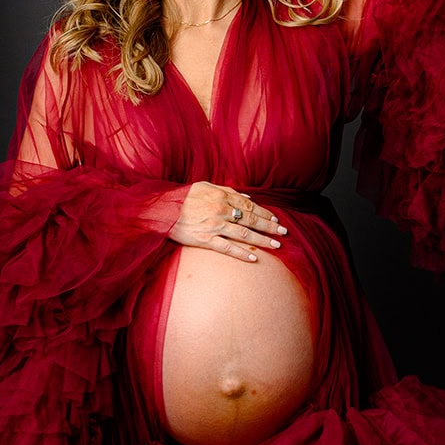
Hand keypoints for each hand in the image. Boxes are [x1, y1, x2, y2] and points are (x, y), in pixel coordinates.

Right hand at [168, 182, 285, 260]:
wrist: (160, 209)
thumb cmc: (182, 197)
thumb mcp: (205, 186)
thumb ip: (227, 190)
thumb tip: (247, 197)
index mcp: (222, 196)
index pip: (250, 205)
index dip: (265, 213)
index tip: (276, 219)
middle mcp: (221, 210)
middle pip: (251, 220)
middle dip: (270, 227)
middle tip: (284, 234)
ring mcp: (214, 226)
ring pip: (244, 234)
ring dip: (262, 241)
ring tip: (276, 246)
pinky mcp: (205, 240)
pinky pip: (228, 248)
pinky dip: (242, 253)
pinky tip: (254, 258)